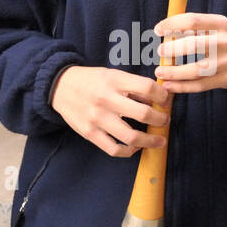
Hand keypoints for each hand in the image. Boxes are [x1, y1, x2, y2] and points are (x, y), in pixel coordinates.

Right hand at [51, 66, 169, 156]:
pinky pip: (114, 149)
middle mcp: (106, 99)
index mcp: (114, 80)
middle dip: (161, 119)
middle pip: (143, 114)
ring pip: (131, 137)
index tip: (166, 101)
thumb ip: (133, 87)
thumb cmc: (91, 80)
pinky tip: (136, 147)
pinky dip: (129, 151)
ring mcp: (97, 118)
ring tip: (159, 140)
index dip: (163, 96)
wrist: (60, 87)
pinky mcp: (89, 133)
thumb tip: (157, 101)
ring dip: (151, 141)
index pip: (147, 87)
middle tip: (165, 120)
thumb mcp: (112, 75)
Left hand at [154, 13, 226, 92]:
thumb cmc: (226, 40)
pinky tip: (169, 85)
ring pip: (196, 69)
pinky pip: (200, 85)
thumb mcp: (217, 26)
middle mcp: (225, 42)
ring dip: (174, 72)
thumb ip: (195, 28)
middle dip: (173, 49)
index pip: (193, 21)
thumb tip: (164, 32)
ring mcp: (226, 63)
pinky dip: (182, 87)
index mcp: (221, 24)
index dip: (172, 24)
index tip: (158, 30)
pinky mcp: (225, 79)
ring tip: (160, 72)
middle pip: (194, 45)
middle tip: (160, 51)